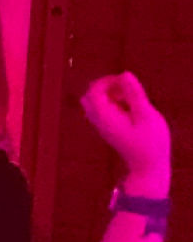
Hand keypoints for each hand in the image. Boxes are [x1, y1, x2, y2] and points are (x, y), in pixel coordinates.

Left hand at [81, 71, 170, 187]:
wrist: (148, 167)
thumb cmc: (150, 142)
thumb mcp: (145, 115)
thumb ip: (134, 94)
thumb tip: (125, 74)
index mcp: (105, 117)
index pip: (93, 91)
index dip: (108, 81)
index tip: (127, 82)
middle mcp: (99, 121)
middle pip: (90, 96)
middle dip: (107, 86)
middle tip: (128, 90)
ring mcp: (103, 126)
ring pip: (97, 103)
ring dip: (112, 95)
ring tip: (131, 99)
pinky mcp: (110, 129)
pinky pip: (105, 110)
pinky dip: (115, 103)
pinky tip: (131, 108)